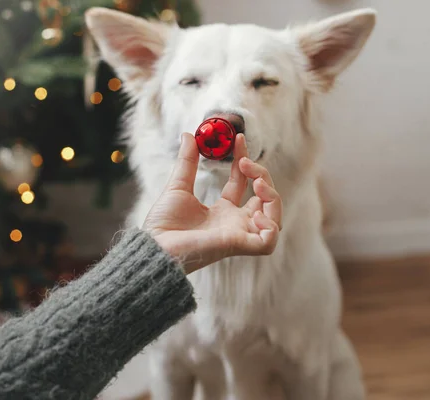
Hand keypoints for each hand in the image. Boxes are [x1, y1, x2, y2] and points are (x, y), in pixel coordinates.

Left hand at [143, 133, 281, 273]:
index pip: (244, 183)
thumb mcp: (178, 186)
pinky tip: (255, 213)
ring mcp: (238, 235)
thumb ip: (187, 161)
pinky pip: (268, 243)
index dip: (246, 161)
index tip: (239, 140)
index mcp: (222, 212)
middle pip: (266, 201)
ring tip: (257, 183)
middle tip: (245, 162)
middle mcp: (234, 223)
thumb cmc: (163, 224)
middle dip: (263, 176)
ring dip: (273, 198)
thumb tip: (188, 135)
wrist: (155, 244)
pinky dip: (270, 226)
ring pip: (274, 221)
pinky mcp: (237, 245)